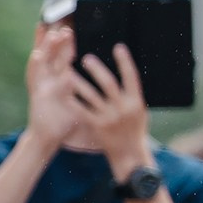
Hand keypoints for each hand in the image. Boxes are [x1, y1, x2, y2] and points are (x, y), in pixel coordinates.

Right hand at [22, 26, 81, 147]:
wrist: (49, 136)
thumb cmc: (66, 119)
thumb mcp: (79, 102)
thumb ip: (88, 91)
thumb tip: (107, 85)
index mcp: (60, 79)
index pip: (64, 57)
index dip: (67, 43)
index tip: (72, 28)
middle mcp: (49, 79)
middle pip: (52, 54)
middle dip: (57, 39)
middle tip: (64, 24)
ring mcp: (40, 84)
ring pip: (42, 61)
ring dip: (45, 46)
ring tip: (50, 33)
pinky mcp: (35, 93)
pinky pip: (35, 78)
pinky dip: (35, 66)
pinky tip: (37, 55)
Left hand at [70, 43, 152, 176]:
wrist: (129, 155)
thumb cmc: (134, 130)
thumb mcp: (139, 111)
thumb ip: (131, 95)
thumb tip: (125, 73)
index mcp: (136, 103)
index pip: (132, 77)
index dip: (125, 62)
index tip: (118, 47)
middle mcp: (123, 109)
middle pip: (108, 84)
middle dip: (96, 69)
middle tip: (85, 58)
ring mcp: (109, 118)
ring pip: (91, 95)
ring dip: (78, 82)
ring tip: (67, 70)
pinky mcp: (97, 126)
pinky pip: (81, 110)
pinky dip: (72, 100)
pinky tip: (63, 92)